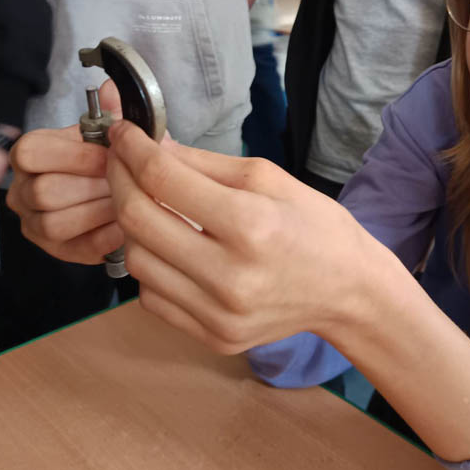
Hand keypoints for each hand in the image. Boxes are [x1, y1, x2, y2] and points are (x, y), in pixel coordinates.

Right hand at [7, 80, 123, 262]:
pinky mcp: (55, 250)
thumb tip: (113, 88)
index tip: (111, 155)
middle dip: (93, 186)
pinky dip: (107, 236)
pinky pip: (77, 248)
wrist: (115, 194)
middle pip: (46, 192)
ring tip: (128, 202)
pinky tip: (127, 224)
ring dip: (99, 212)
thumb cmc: (106, 161)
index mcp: (30, 154)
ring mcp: (35, 223)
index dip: (76, 155)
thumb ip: (111, 112)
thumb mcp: (109, 132)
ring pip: (56, 223)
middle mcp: (23, 190)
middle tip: (125, 181)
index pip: (32, 153)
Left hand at [106, 119, 392, 355]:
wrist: (350, 291)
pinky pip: (153, 297)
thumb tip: (152, 146)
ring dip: (132, 226)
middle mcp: (230, 275)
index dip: (132, 150)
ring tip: (147, 203)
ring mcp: (219, 313)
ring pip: (137, 261)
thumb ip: (205, 164)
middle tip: (121, 162)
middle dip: (119, 181)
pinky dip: (151, 265)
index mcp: (251, 224)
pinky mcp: (213, 337)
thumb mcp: (270, 178)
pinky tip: (168, 246)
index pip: (163, 179)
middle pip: (139, 220)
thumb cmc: (316, 226)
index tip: (121, 132)